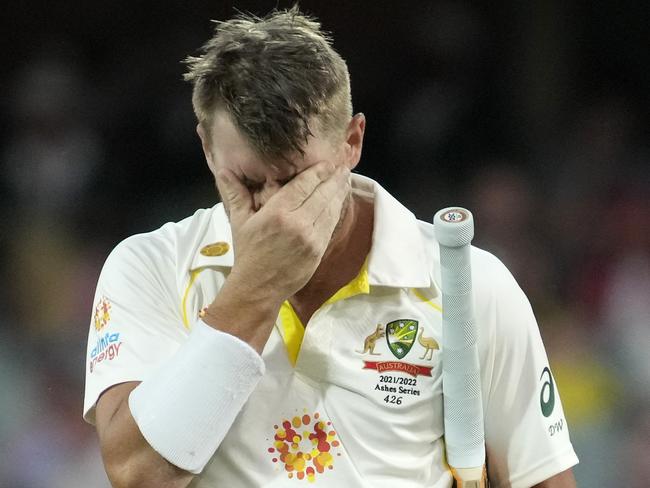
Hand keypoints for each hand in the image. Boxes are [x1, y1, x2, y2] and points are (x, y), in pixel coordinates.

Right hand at [218, 161, 349, 305]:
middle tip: (343, 167)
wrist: (257, 288)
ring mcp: (311, 238)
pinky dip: (336, 211)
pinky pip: (330, 225)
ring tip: (345, 180)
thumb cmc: (247, 253)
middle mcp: (297, 222)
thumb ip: (236, 193)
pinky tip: (338, 202)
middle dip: (334, 179)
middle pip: (322, 194)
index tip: (327, 163)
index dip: (318, 172)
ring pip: (330, 209)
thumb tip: (223, 171)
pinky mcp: (319, 250)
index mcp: (277, 212)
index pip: (303, 185)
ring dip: (339, 193)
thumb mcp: (239, 221)